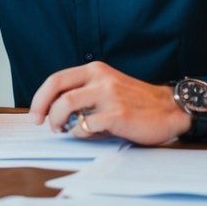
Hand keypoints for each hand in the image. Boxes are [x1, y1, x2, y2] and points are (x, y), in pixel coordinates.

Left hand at [29, 61, 192, 145]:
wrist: (170, 110)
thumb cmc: (136, 103)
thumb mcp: (108, 88)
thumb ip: (85, 94)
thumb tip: (54, 112)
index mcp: (95, 70)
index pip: (56, 79)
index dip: (40, 97)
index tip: (36, 114)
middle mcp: (100, 78)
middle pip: (57, 88)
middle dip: (42, 107)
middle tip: (41, 123)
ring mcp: (109, 95)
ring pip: (67, 104)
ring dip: (58, 120)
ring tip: (62, 130)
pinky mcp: (118, 114)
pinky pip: (87, 124)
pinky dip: (81, 133)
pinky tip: (89, 135)